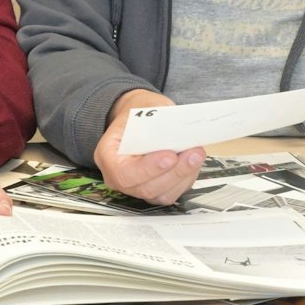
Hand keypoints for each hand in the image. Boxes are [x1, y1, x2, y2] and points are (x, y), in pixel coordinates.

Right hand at [93, 89, 203, 204]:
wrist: (141, 120)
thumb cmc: (139, 114)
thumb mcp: (144, 109)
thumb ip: (158, 124)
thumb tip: (179, 135)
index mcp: (108, 156)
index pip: (124, 173)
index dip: (148, 169)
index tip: (170, 156)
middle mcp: (119, 178)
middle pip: (146, 188)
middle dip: (174, 172)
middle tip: (193, 153)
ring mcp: (137, 187)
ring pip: (162, 194)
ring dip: (183, 176)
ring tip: (197, 154)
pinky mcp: (156, 191)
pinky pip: (173, 193)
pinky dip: (187, 178)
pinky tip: (194, 162)